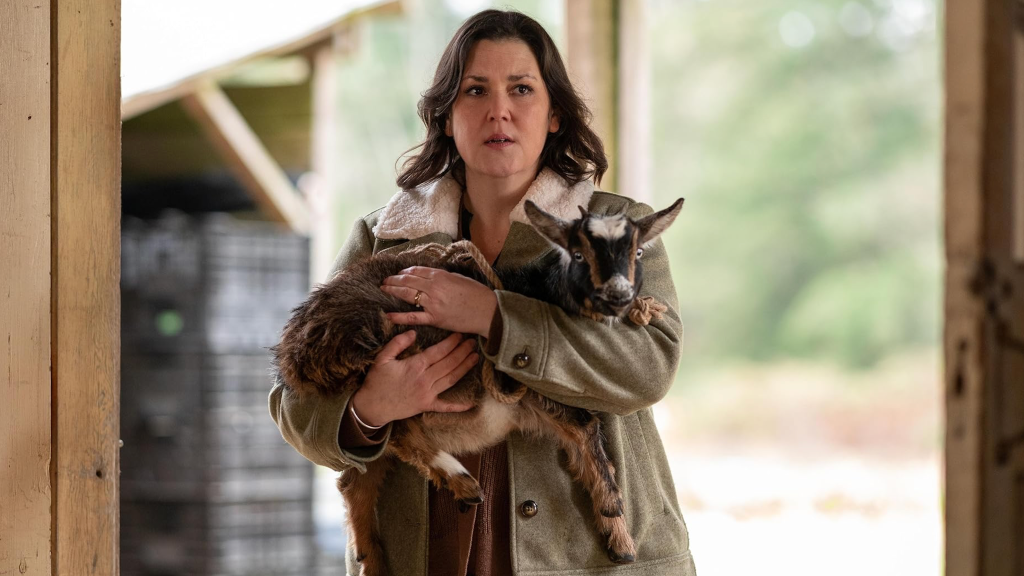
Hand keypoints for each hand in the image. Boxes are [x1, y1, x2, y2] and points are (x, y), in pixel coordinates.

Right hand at [349, 331, 478, 426]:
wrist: (371, 407)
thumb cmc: (376, 382)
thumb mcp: (382, 358)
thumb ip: (398, 343)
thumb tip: (413, 332)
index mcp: (415, 366)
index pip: (438, 352)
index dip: (451, 343)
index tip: (460, 335)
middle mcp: (424, 380)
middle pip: (449, 364)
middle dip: (462, 352)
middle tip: (473, 343)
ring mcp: (427, 394)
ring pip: (451, 379)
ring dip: (465, 368)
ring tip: (475, 358)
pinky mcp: (426, 406)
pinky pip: (445, 406)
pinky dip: (458, 405)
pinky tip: (471, 402)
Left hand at [381, 266, 498, 336]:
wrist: (487, 311)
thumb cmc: (476, 294)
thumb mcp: (459, 278)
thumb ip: (442, 277)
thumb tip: (430, 276)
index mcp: (440, 276)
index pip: (416, 271)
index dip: (405, 271)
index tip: (399, 273)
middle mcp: (434, 287)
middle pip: (408, 281)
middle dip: (394, 280)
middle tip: (385, 281)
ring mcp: (432, 303)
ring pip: (407, 294)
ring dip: (393, 290)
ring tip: (383, 289)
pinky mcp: (434, 319)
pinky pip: (413, 317)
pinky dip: (399, 316)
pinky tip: (388, 314)